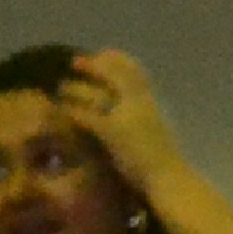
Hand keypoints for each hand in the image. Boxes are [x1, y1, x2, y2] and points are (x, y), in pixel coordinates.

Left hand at [53, 46, 178, 183]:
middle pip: (114, 75)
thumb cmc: (166, 164)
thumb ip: (144, 119)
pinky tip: (63, 111)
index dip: (117, 60)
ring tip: (61, 88)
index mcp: (152, 103)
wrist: (171, 180)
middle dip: (93, 66)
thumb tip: (133, 116)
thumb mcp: (157, 132)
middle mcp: (140, 104)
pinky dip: (74, 112)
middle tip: (75, 62)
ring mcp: (126, 117)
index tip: (102, 53)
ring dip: (76, 89)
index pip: (136, 71)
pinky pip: (88, 117)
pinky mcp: (112, 134)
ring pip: (96, 94)